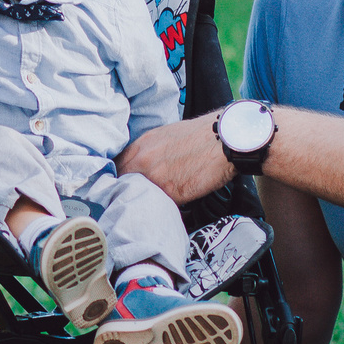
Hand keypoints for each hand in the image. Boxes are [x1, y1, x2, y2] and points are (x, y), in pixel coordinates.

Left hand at [116, 114, 234, 204]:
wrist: (225, 139)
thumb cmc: (202, 135)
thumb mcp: (168, 135)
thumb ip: (151, 150)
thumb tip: (145, 164)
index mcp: (142, 145)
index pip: (117, 165)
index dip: (120, 176)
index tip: (123, 183)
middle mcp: (144, 160)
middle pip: (122, 182)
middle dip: (126, 190)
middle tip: (133, 197)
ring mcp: (155, 177)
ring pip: (138, 196)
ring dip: (143, 201)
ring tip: (151, 204)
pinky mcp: (171, 193)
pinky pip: (159, 205)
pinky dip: (162, 208)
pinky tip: (168, 207)